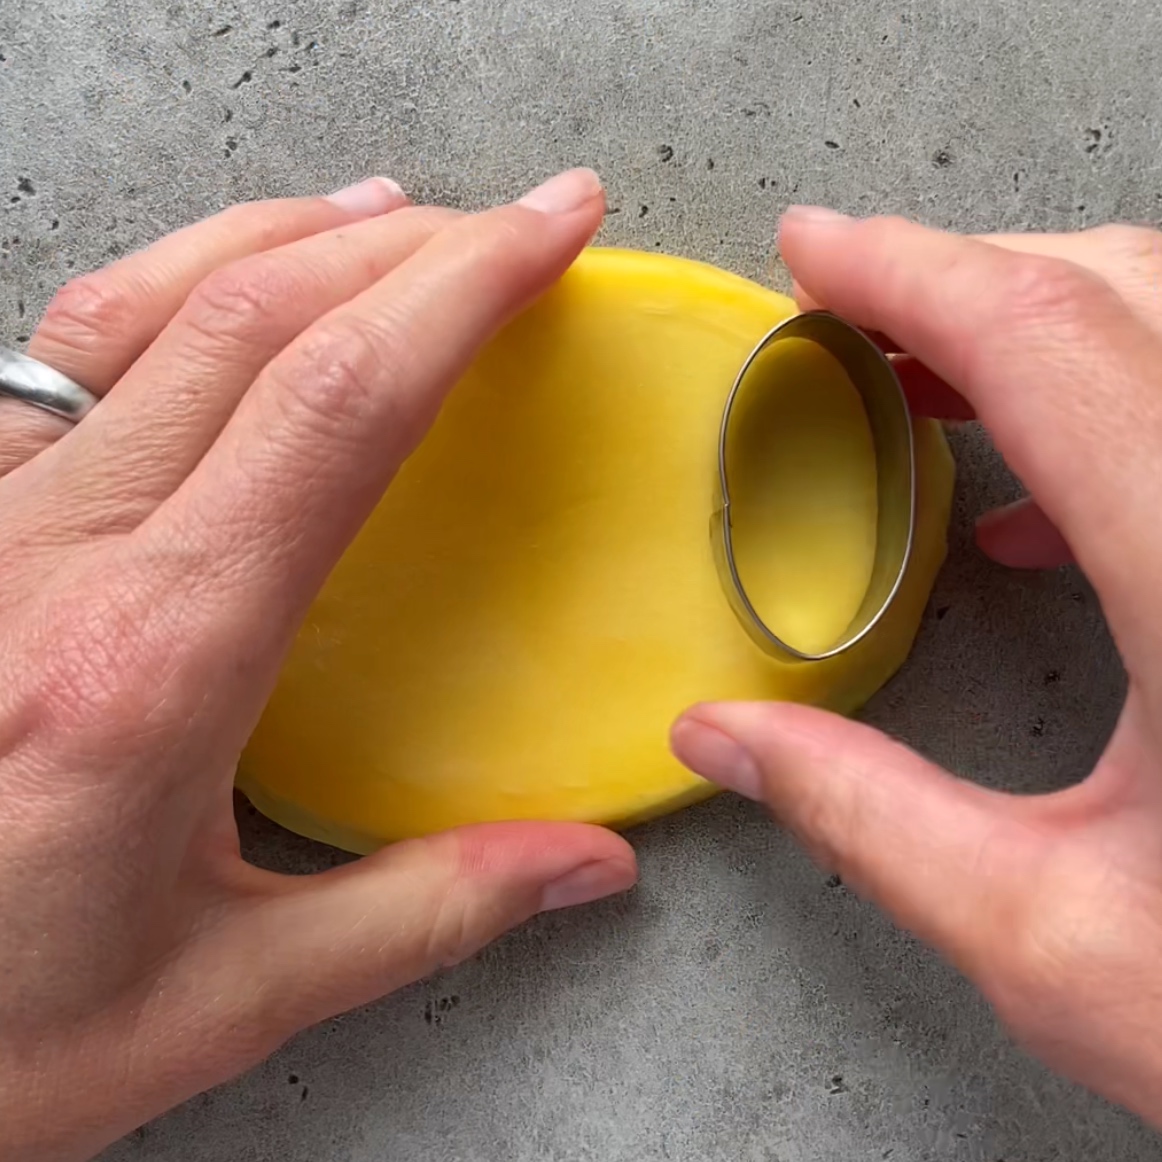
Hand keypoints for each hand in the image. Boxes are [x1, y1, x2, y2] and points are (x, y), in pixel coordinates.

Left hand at [0, 170, 636, 1161]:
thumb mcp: (221, 996)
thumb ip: (422, 913)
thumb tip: (583, 867)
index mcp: (153, 663)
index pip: (341, 406)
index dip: (462, 291)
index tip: (547, 233)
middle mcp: (53, 560)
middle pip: (259, 325)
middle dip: (412, 246)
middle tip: (516, 223)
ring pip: (149, 309)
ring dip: (290, 239)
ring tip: (397, 216)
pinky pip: (65, 356)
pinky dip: (173, 286)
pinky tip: (231, 282)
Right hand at [672, 212, 1161, 1126]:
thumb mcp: (1051, 938)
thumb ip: (868, 819)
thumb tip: (723, 739)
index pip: (1047, 349)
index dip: (912, 276)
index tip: (813, 252)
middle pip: (1125, 295)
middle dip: (967, 277)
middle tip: (848, 312)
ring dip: (1035, 328)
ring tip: (916, 383)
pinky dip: (1099, 412)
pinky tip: (1026, 513)